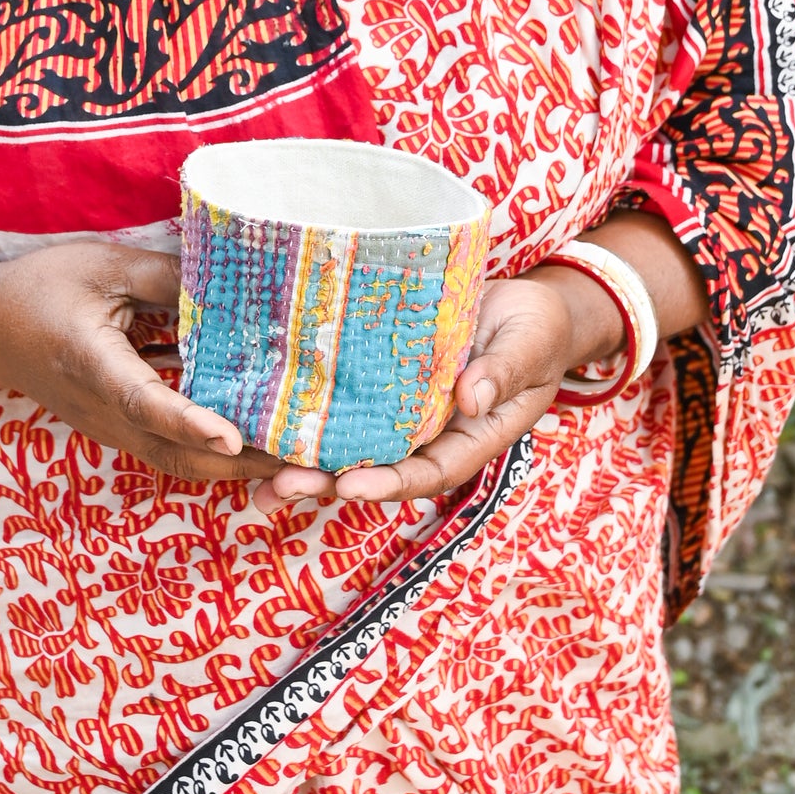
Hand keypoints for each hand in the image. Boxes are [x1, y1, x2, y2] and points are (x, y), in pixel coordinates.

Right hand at [0, 237, 284, 490]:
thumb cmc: (40, 289)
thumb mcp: (103, 266)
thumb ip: (169, 277)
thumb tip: (238, 282)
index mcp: (93, 365)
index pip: (146, 402)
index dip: (192, 421)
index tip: (234, 437)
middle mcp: (104, 411)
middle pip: (177, 453)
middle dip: (242, 464)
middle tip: (307, 461)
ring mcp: (113, 429)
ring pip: (181, 461)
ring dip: (239, 466)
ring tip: (300, 458)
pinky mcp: (122, 429)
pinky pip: (175, 451)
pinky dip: (219, 452)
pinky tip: (265, 436)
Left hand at [251, 266, 613, 515]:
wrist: (527, 307)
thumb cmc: (537, 328)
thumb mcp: (531, 344)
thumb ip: (506, 371)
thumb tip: (470, 399)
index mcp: (472, 438)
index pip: (428, 472)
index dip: (387, 482)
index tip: (348, 486)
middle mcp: (432, 435)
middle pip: (378, 470)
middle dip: (328, 483)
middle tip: (279, 486)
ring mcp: (405, 413)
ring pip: (353, 446)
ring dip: (308, 464)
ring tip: (257, 479)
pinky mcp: (382, 383)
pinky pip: (346, 407)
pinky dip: (309, 420)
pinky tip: (266, 424)